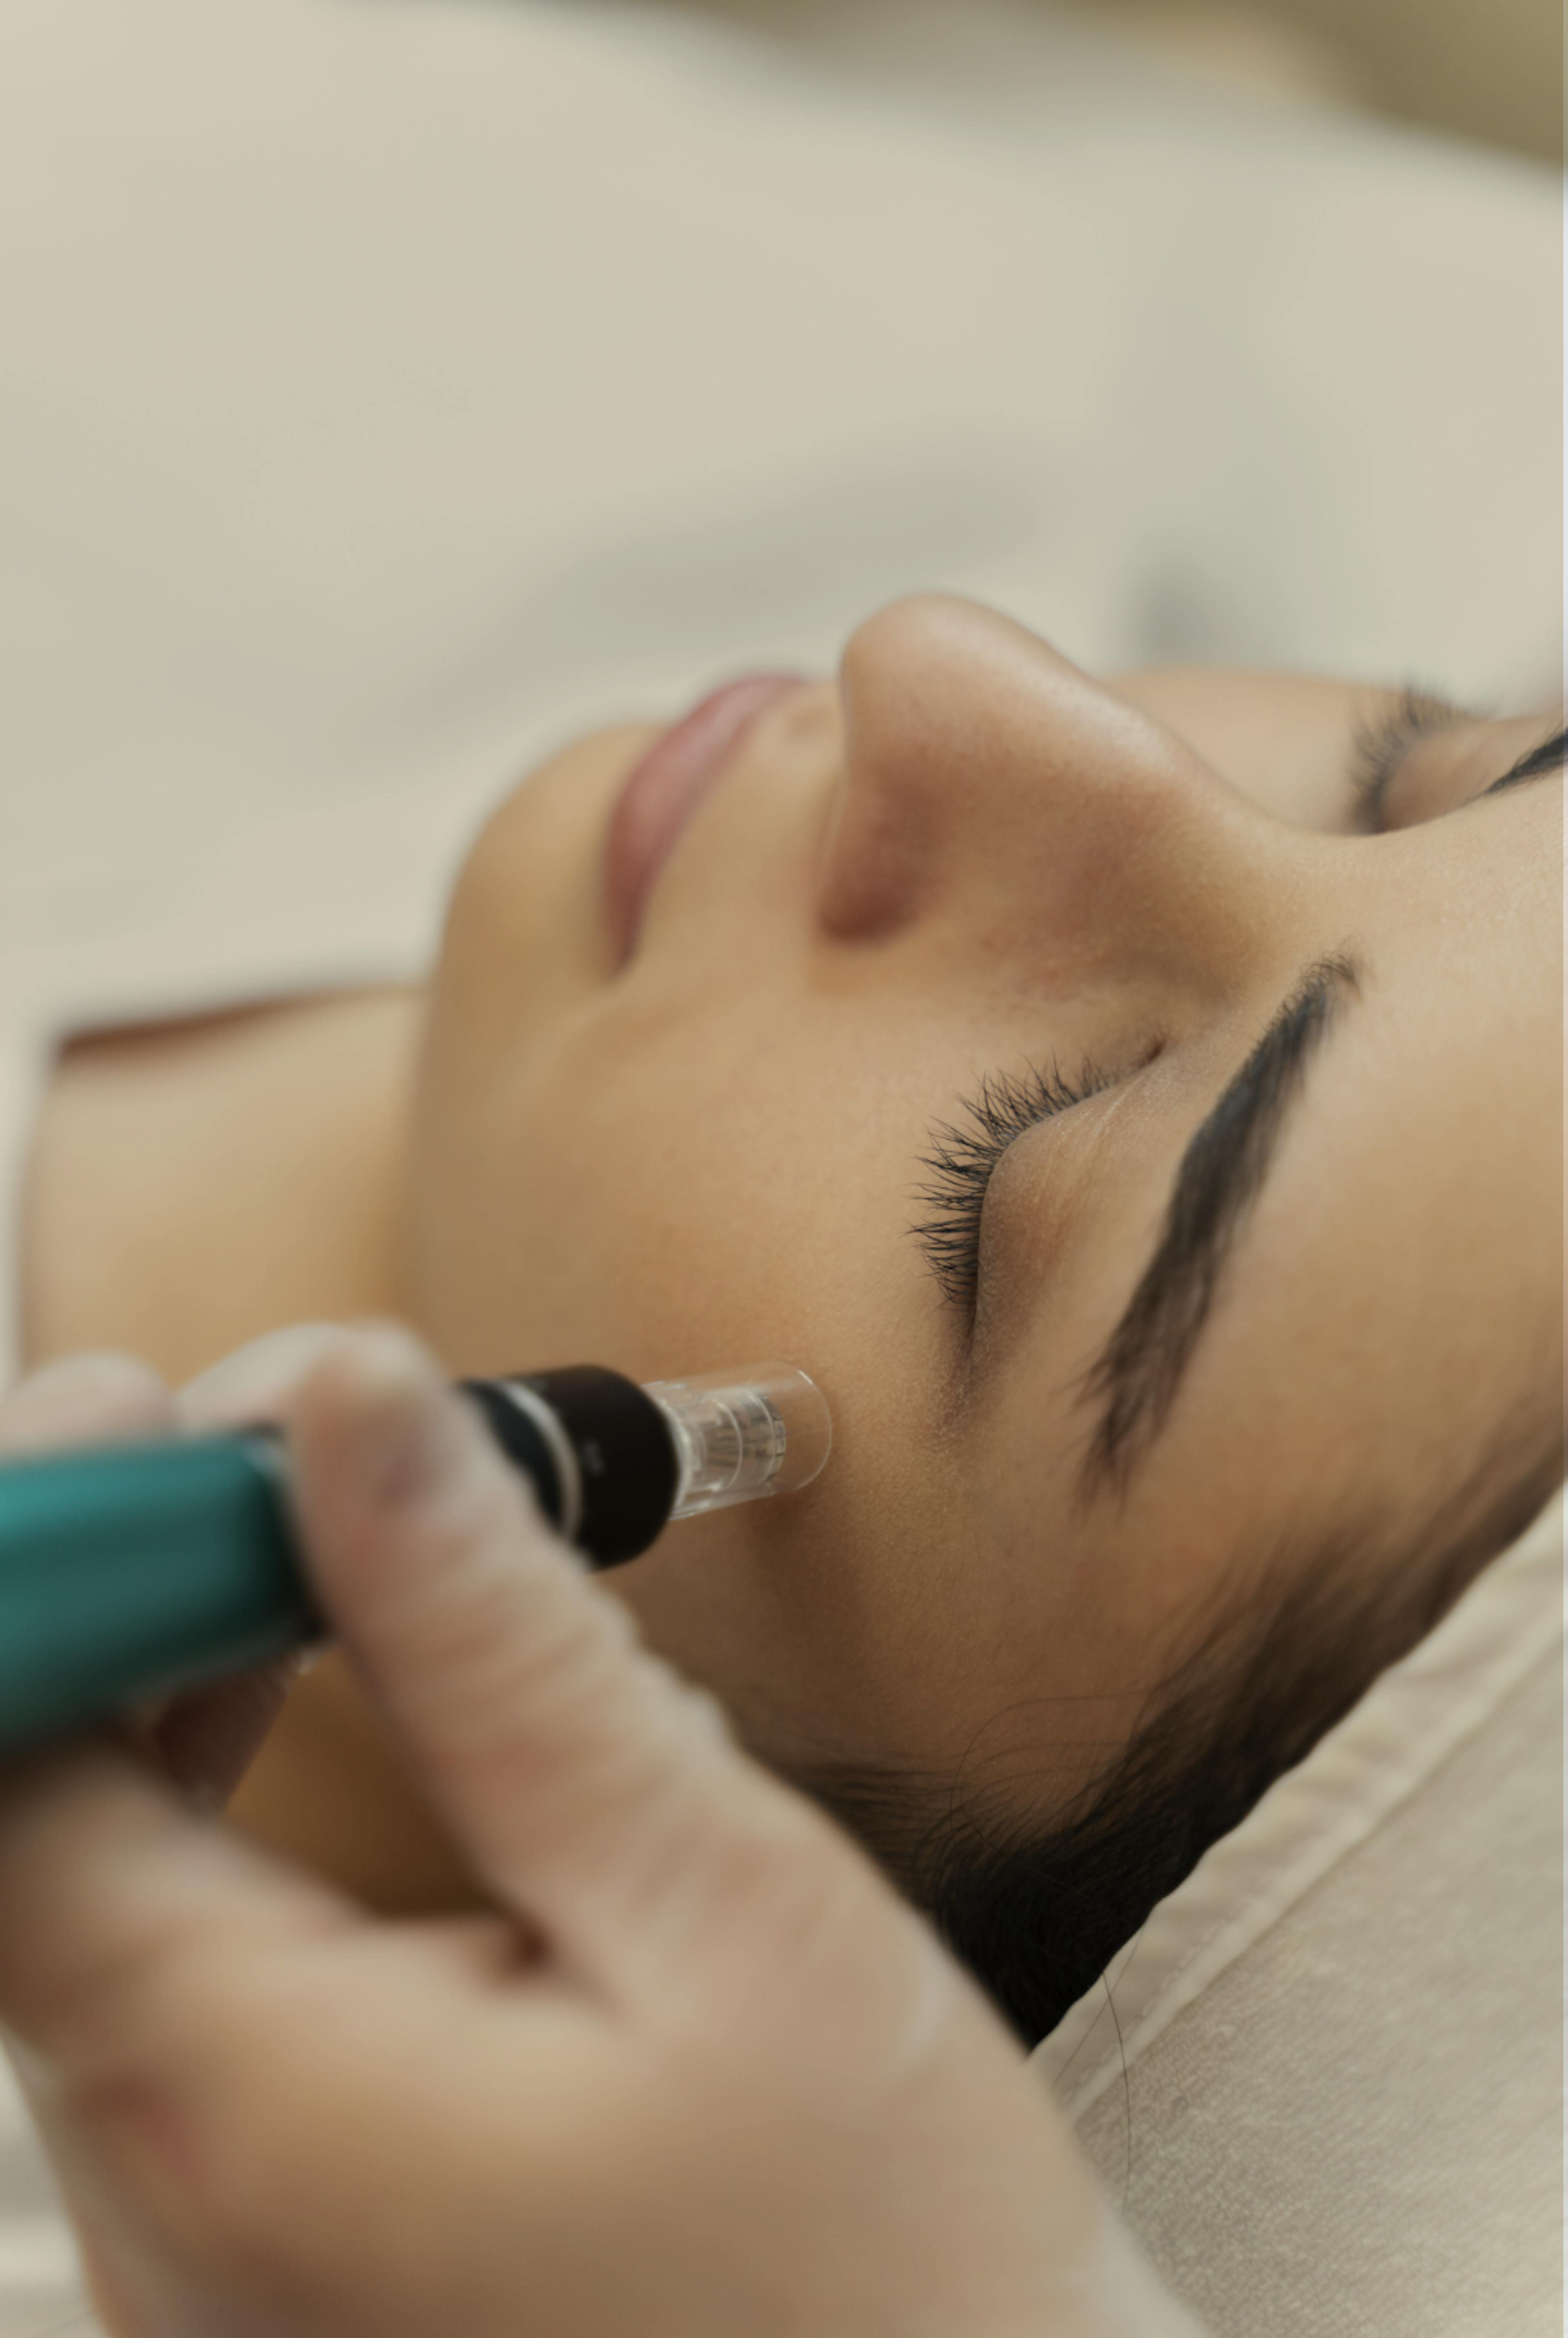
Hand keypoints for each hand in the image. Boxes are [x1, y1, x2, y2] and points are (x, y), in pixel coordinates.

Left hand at [0, 1331, 1200, 2336]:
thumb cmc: (881, 2256)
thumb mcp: (721, 1904)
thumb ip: (505, 1649)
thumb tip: (362, 1412)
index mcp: (253, 2104)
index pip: (13, 1770)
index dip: (57, 1550)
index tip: (168, 1405)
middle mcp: (171, 2192)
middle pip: (36, 1815)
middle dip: (138, 1578)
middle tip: (296, 1431)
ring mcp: (200, 2240)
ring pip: (95, 1887)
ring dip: (174, 1674)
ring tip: (320, 1535)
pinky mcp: (263, 2242)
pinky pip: (167, 1976)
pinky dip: (213, 1801)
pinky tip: (320, 1703)